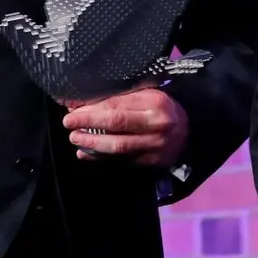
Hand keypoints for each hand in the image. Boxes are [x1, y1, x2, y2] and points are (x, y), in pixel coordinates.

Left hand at [61, 87, 188, 167]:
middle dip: (89, 124)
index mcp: (155, 103)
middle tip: (69, 123)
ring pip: (119, 147)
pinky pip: (122, 161)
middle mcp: (157, 125)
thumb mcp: (147, 94)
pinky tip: (85, 154)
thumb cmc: (162, 108)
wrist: (189, 131)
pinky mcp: (151, 162)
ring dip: (92, 144)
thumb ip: (120, 98)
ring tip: (74, 139)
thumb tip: (84, 103)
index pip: (118, 105)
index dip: (93, 108)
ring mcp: (155, 146)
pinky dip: (100, 158)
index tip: (73, 109)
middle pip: (117, 125)